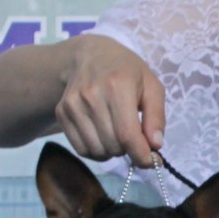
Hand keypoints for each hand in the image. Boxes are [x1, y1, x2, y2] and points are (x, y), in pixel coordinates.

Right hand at [55, 35, 167, 166]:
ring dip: (113, 152)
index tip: (151, 161)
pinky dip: (96, 151)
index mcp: (118, 86)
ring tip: (118, 135)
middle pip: (113, 145)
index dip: (141, 155)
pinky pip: (81, 149)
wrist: (89, 56)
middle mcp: (91, 96)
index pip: (127, 134)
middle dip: (129, 150)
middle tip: (134, 138)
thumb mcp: (151, 86)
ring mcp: (73, 105)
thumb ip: (156, 116)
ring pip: (97, 151)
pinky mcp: (62, 113)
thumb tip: (155, 145)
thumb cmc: (127, 71)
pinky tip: (104, 137)